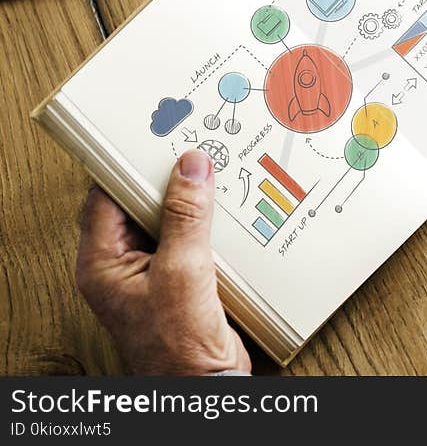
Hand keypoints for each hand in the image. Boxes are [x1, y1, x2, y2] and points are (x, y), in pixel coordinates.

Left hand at [77, 150, 250, 374]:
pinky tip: (224, 213)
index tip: (155, 141)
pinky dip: (205, 224)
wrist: (205, 384)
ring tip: (210, 178)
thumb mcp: (182, 271)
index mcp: (102, 264)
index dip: (128, 168)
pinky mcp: (179, 280)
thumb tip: (191, 169)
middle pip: (137, 205)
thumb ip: (186, 218)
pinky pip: (188, 239)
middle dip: (165, 181)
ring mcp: (150, 273)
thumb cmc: (177, 346)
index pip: (105, 198)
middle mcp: (121, 266)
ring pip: (166, 221)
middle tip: (190, 155)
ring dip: (189, 203)